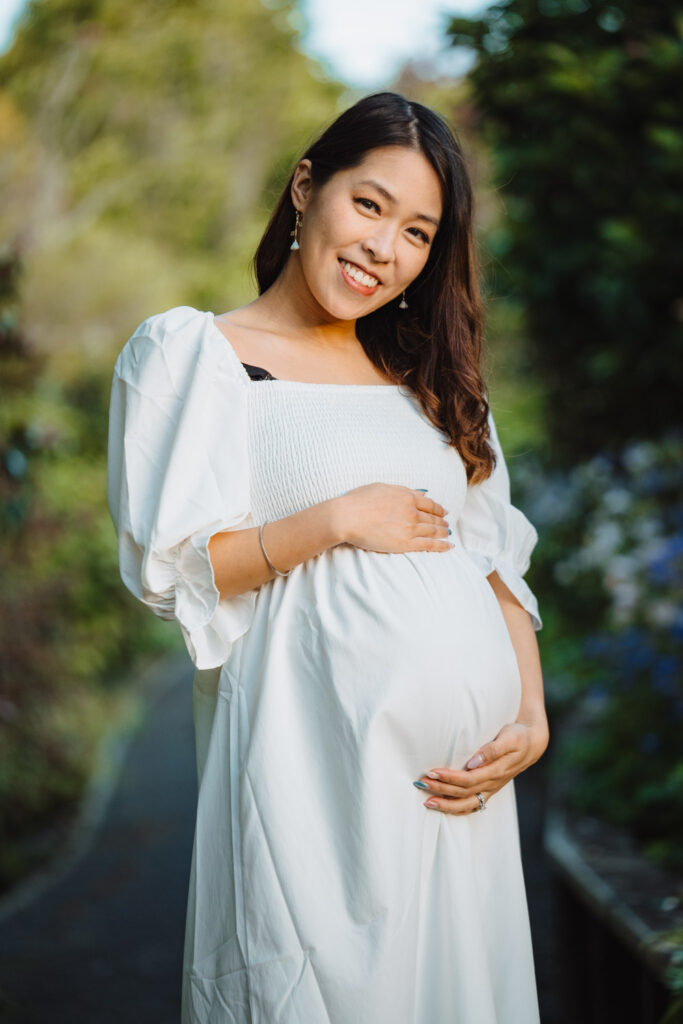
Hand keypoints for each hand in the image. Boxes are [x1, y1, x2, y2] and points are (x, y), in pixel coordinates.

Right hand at [333, 483, 451, 553]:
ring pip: (433, 531)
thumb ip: (404, 490)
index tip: (443, 512)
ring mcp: (410, 528)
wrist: (348, 517)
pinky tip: (449, 546)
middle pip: (433, 518)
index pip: (430, 504)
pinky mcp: (406, 543)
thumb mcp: (384, 487)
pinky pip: (429, 545)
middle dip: (442, 521)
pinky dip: (441, 546)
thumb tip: (422, 493)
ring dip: (443, 532)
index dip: (438, 509)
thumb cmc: (360, 500)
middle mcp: (412, 512)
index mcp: (407, 497)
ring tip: (448, 534)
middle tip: (447, 525)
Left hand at [413, 720, 549, 814]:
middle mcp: (492, 783)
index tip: (432, 772)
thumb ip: (492, 749)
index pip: (468, 779)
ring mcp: (491, 789)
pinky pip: (472, 805)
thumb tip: (474, 761)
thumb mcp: (510, 738)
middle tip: (421, 783)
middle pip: (463, 793)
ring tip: (427, 803)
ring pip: (467, 804)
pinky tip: (443, 808)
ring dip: (446, 805)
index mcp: (496, 771)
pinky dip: (457, 809)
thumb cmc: (518, 736)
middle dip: (441, 790)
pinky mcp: (489, 789)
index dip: (449, 778)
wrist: (533, 743)